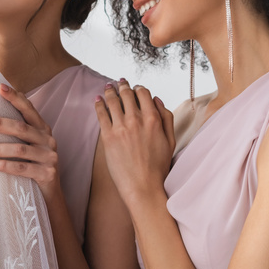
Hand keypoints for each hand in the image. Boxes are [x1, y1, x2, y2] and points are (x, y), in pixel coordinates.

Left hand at [0, 83, 61, 199]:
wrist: (52, 193)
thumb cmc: (34, 164)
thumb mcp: (29, 144)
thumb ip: (18, 130)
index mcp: (43, 129)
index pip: (29, 109)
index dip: (15, 98)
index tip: (0, 87)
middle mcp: (48, 140)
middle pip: (22, 128)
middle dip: (0, 123)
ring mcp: (49, 157)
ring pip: (20, 150)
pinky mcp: (47, 173)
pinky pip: (22, 168)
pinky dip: (4, 165)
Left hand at [94, 79, 174, 205]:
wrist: (143, 186)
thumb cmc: (158, 166)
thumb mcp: (171, 140)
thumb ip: (166, 117)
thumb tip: (157, 100)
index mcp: (153, 119)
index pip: (143, 93)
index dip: (138, 88)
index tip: (134, 88)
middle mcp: (136, 120)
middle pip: (126, 94)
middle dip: (122, 86)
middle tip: (119, 82)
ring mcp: (121, 128)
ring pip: (112, 101)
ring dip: (109, 91)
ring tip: (107, 87)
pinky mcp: (108, 137)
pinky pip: (101, 114)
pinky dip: (98, 104)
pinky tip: (97, 100)